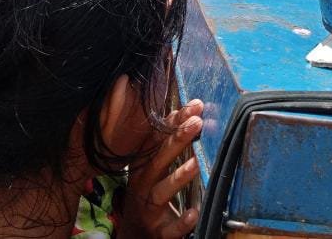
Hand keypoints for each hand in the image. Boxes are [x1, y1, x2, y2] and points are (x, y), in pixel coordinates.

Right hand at [116, 100, 203, 238]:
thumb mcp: (154, 166)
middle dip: (178, 140)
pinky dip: (181, 221)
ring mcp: (150, 208)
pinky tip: (193, 213)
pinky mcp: (158, 231)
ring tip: (197, 163)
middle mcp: (143, 183)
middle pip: (160, 159)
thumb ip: (171, 141)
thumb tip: (195, 111)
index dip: (174, 121)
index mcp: (143, 164)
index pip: (157, 138)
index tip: (195, 106)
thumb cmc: (149, 191)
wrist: (134, 233)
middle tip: (197, 122)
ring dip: (180, 176)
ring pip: (163, 191)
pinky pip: (170, 228)